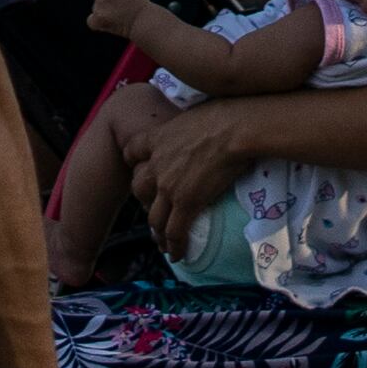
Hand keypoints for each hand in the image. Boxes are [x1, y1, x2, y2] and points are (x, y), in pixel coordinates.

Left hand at [87, 0, 153, 42]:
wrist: (145, 21)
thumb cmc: (139, 6)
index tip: (123, 0)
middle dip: (107, 2)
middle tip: (122, 10)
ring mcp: (100, 3)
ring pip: (96, 8)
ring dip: (104, 13)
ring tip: (119, 17)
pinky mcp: (99, 16)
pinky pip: (91, 20)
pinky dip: (97, 23)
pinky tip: (107, 24)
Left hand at [116, 95, 263, 250]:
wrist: (234, 129)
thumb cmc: (224, 113)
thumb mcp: (193, 113)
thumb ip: (187, 125)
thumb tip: (203, 123)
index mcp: (157, 138)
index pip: (132, 151)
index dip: (134, 162)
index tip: (140, 169)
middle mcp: (157, 164)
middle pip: (138, 188)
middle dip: (144, 201)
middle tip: (155, 209)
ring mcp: (168, 186)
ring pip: (154, 217)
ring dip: (157, 232)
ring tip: (163, 243)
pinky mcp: (186, 203)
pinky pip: (175, 231)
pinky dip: (174, 245)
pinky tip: (177, 254)